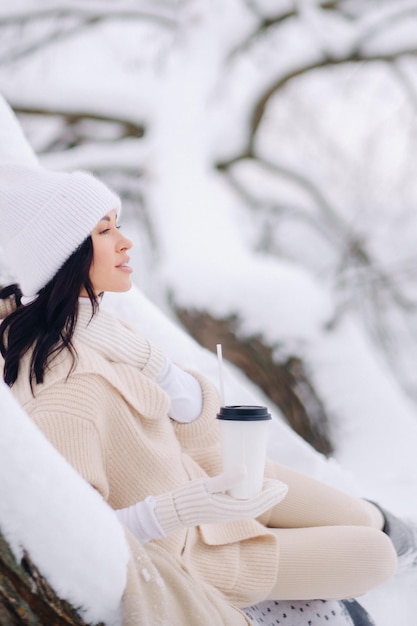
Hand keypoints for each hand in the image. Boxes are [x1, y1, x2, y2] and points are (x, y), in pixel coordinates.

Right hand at [153, 467, 287, 534]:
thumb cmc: (188, 498)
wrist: (174, 511)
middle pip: (258, 507)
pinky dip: (254, 497)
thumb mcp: (206, 485)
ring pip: (252, 506)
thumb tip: (245, 470)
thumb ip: (226, 479)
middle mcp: (231, 514)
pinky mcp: (223, 510)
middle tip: (284, 485)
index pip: (257, 504)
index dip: (272, 496)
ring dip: (264, 497)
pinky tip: (253, 488)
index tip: (282, 486)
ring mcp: (227, 513)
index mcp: (230, 510)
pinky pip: (244, 505)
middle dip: (272, 497)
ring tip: (273, 486)